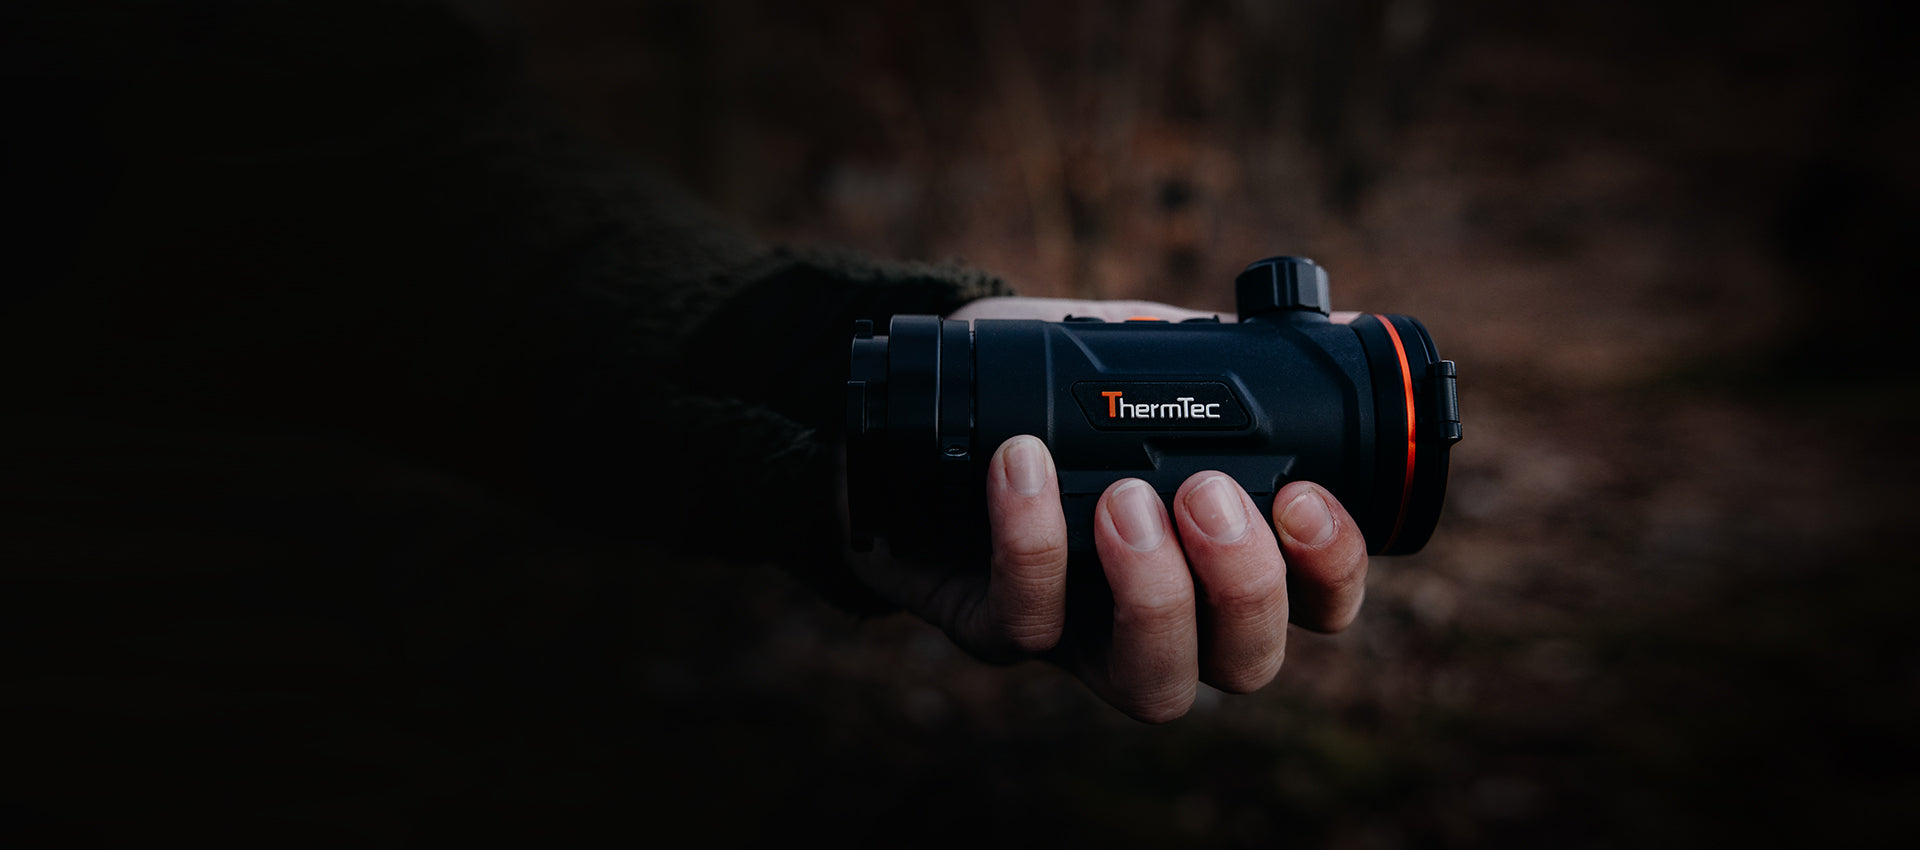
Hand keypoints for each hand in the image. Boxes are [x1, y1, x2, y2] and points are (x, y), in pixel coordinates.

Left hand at [842, 297, 1370, 723]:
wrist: (907, 422)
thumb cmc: (1038, 398)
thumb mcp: (1130, 361)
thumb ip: (1214, 351)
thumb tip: (1334, 327)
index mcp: (1217, 557)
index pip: (1314, 603)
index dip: (1330, 569)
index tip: (1307, 496)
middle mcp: (1166, 615)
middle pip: (1248, 662)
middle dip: (1245, 584)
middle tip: (1205, 495)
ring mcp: (1083, 638)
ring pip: (1155, 685)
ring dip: (1156, 594)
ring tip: (1125, 500)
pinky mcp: (999, 631)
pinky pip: (1028, 620)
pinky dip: (1030, 540)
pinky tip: (1022, 464)